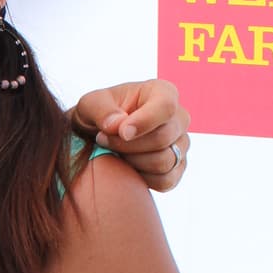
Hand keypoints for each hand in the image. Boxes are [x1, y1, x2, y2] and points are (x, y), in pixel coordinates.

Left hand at [73, 79, 190, 191]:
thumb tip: (117, 126)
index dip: (144, 122)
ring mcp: (181, 144)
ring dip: (132, 162)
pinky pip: (166, 180)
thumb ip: (101, 110)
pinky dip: (142, 178)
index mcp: (162, 92)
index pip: (166, 106)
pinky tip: (126, 167)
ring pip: (165, 161)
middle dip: (128, 145)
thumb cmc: (98, 114)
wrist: (97, 136)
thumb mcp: (91, 104)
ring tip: (114, 152)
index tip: (122, 132)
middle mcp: (179, 118)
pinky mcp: (177, 168)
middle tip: (103, 140)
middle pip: (163, 138)